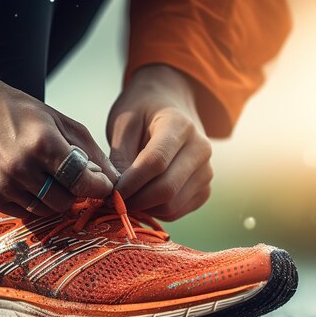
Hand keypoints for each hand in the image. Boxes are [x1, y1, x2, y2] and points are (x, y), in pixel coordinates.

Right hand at [0, 74, 118, 216]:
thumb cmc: (13, 108)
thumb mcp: (57, 119)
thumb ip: (87, 148)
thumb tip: (112, 176)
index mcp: (43, 144)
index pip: (83, 182)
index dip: (99, 187)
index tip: (101, 184)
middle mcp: (21, 168)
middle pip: (67, 201)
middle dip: (77, 193)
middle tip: (73, 179)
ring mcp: (3, 184)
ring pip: (46, 210)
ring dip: (55, 199)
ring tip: (49, 177)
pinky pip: (24, 212)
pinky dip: (33, 203)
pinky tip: (29, 183)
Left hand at [107, 65, 212, 220]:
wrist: (170, 105)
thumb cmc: (142, 112)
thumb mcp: (124, 123)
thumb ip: (120, 156)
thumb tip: (117, 194)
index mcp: (180, 125)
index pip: (155, 163)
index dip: (130, 183)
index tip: (109, 193)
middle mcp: (200, 149)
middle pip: (166, 189)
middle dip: (134, 201)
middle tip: (113, 201)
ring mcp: (206, 171)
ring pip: (171, 206)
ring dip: (143, 208)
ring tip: (126, 197)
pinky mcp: (204, 190)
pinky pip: (176, 212)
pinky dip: (155, 211)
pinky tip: (142, 197)